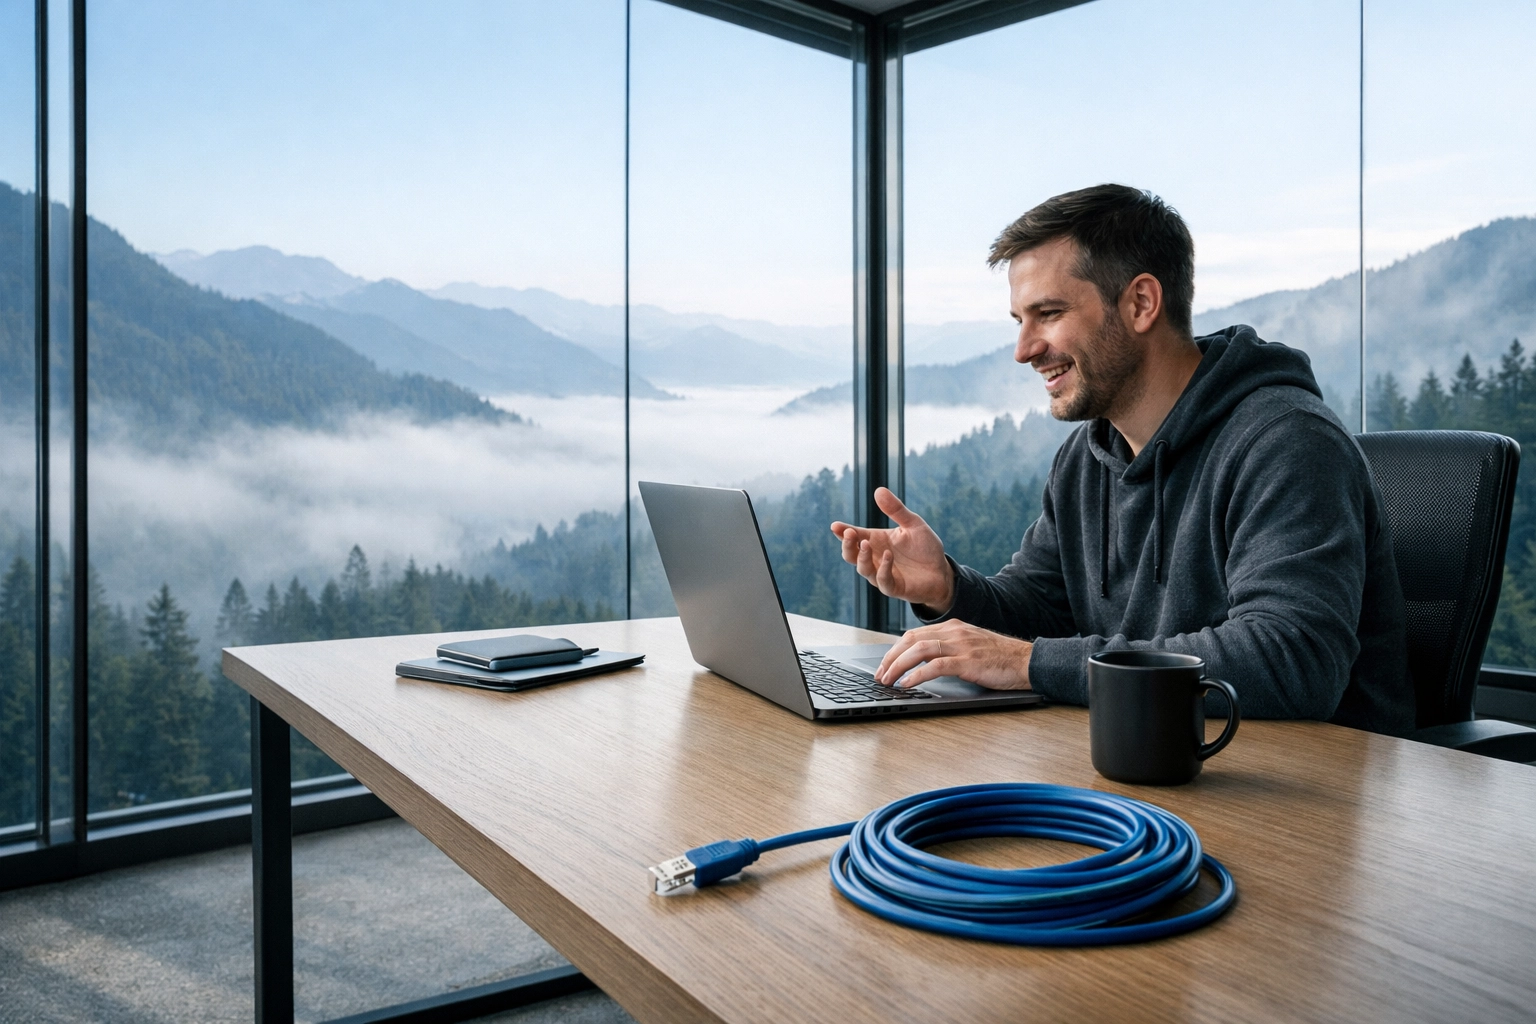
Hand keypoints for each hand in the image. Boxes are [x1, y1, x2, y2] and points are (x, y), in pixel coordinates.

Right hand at [830, 488, 953, 611]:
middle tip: (849, 534)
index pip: (855, 536)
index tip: (835, 526)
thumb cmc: (925, 547)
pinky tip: (888, 555)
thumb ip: (896, 509)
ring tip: (865, 544)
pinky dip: (883, 569)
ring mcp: (882, 574)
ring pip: (863, 569)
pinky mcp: (894, 587)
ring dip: (862, 557)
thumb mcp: (913, 523)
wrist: (942, 571)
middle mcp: (875, 558)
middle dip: (847, 545)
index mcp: (876, 541)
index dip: (843, 531)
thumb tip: (878, 490)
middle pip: (851, 554)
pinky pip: (883, 581)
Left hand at [874, 620, 1032, 690]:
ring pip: (919, 650)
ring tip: (887, 680)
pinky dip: (917, 675)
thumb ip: (949, 648)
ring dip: (898, 666)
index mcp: (953, 627)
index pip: (914, 635)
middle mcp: (954, 632)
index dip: (895, 650)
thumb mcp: (970, 646)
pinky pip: (936, 666)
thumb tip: (923, 662)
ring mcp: (961, 646)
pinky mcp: (968, 662)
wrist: (1027, 660)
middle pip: (911, 640)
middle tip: (879, 675)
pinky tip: (907, 684)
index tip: (884, 665)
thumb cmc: (1000, 658)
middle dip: (890, 658)